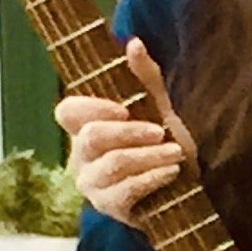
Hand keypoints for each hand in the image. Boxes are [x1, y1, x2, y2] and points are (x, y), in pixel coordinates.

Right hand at [55, 38, 196, 225]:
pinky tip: (172, 172)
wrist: (185, 189)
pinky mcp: (108, 207)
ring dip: (150, 156)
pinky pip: (125, 190)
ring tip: (176, 153)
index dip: (90, 108)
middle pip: (91, 137)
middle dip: (130, 132)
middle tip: (161, 131)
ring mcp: (91, 184)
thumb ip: (145, 78)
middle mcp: (80, 156)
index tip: (123, 108)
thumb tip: (134, 43)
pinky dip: (152, 178)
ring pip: (113, 163)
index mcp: (85, 127)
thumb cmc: (164, 145)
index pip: (66, 112)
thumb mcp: (158, 108)